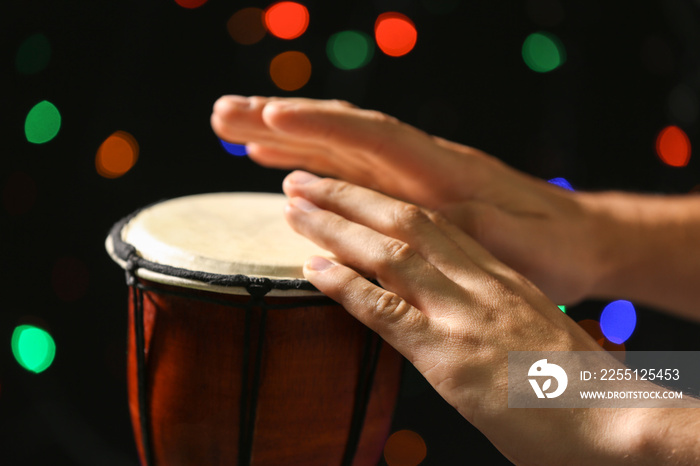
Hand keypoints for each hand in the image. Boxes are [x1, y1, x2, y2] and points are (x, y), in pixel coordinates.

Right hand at [211, 96, 604, 304]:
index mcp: (445, 171)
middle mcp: (419, 166)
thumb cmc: (554, 246)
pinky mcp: (406, 195)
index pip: (375, 138)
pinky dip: (309, 166)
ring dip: (284, 139)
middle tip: (222, 113)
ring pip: (337, 150)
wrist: (577, 239)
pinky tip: (278, 169)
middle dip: (282, 121)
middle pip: (342, 133)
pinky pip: (348, 175)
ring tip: (230, 129)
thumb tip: (441, 221)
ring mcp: (409, 178)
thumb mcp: (527, 245)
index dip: (322, 127)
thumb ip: (486, 230)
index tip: (270, 118)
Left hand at [280, 170, 636, 465]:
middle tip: (302, 180)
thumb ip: (490, 308)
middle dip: (349, 196)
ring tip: (294, 209)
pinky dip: (344, 286)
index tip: (347, 187)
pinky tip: (312, 269)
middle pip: (405, 221)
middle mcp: (479, 282)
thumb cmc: (573, 384)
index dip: (383, 200)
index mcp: (499, 275)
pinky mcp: (447, 355)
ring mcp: (462, 314)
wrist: (611, 421)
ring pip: (390, 253)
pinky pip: (385, 311)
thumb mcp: (532, 328)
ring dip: (335, 226)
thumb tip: (450, 304)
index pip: (434, 221)